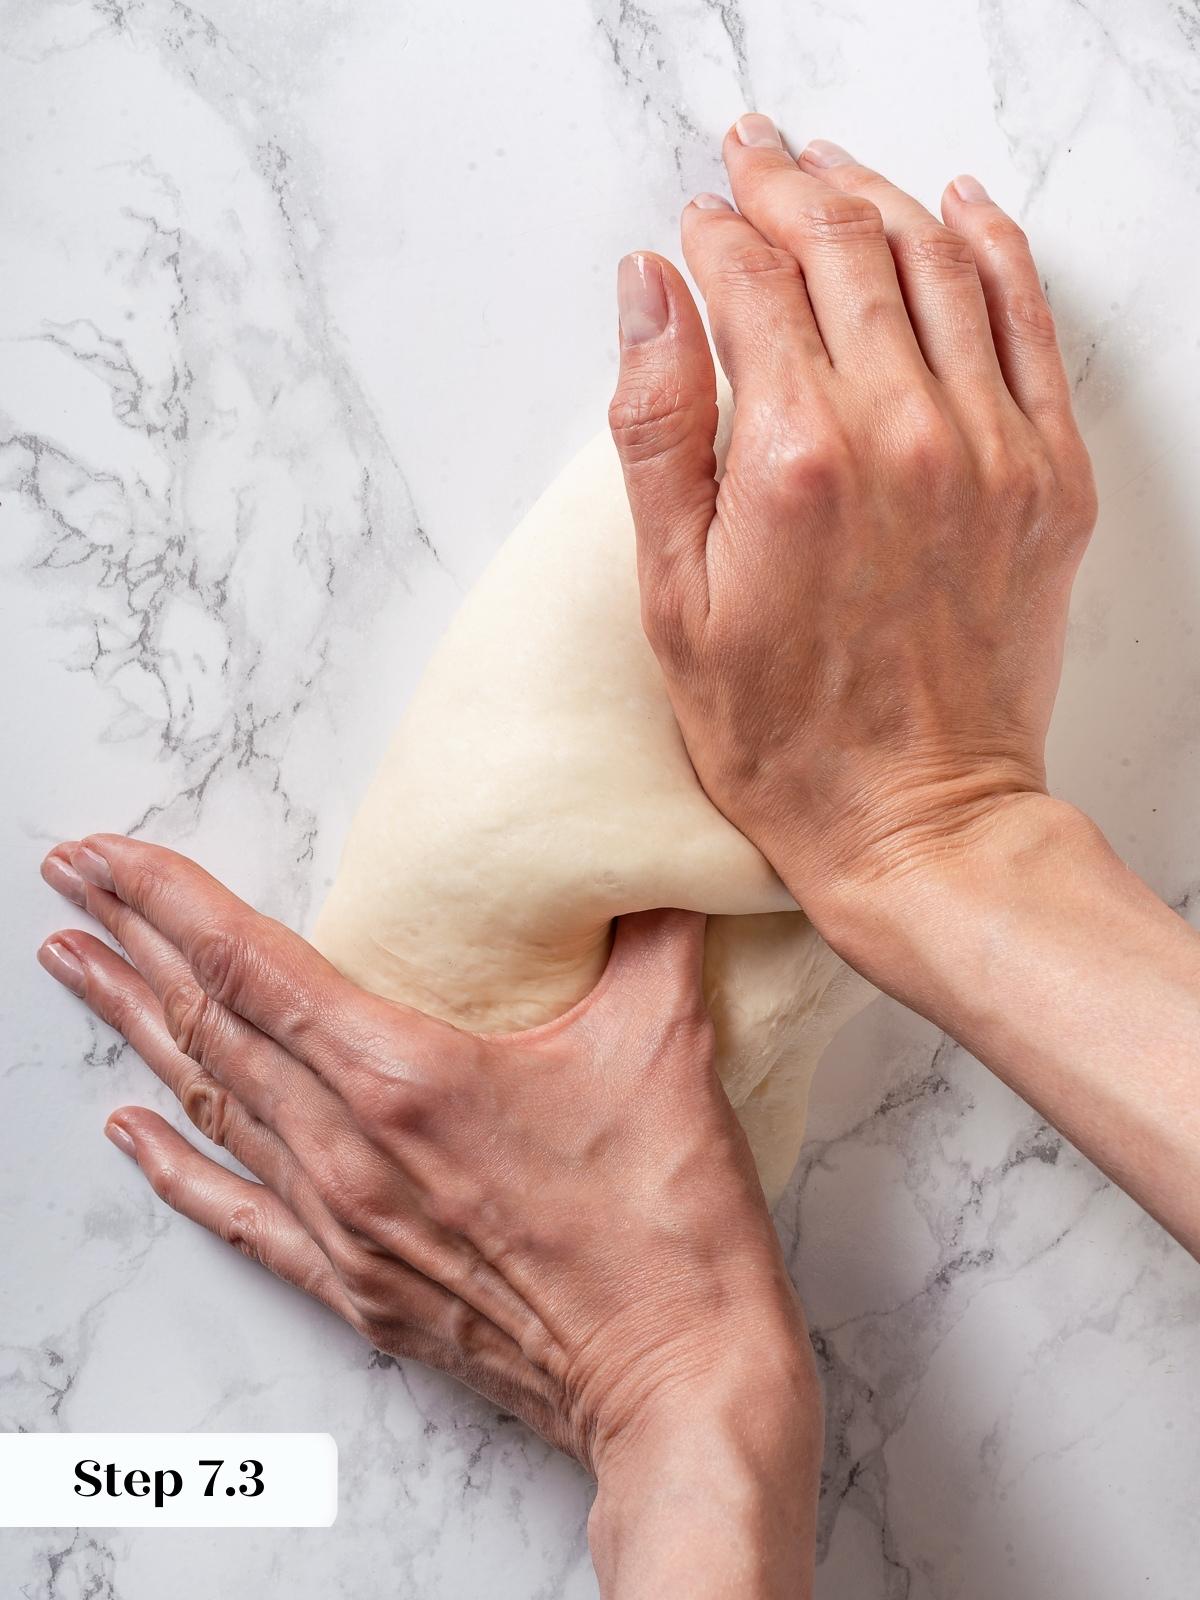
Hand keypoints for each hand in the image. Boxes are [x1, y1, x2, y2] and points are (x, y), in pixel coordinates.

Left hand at [39, 834, 822, 1596]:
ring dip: (136, 1030)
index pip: (250, 964)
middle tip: (67, 880)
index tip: (104, 851)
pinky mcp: (354, 1286)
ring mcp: (340, 1225)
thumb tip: (659, 858)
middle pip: (207, 1026)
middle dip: (128, 942)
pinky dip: (175, 1166)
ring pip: (208, 1106)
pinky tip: (127, 1132)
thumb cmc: (665, 1218)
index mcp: (405, 1075)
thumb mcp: (665, 1044)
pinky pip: (235, 1214)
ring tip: (77, 969)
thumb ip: (650, 932)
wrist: (674, 1378)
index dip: (166, 899)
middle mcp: (348, 1148)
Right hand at [610, 121, 1199, 1264]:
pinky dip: (992, 247)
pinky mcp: (1047, 475)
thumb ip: (657, 428)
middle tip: (754, 154)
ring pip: (936, 262)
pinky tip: (958, 211)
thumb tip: (648, 288)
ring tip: (834, 172)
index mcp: (793, 460)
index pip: (750, 282)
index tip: (695, 217)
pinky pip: (1026, 320)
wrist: (917, 820)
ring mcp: (990, 446)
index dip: (713, 232)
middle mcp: (901, 431)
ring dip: (878, 199)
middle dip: (788, 184)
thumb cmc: (782, 734)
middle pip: (843, 247)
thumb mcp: (673, 600)